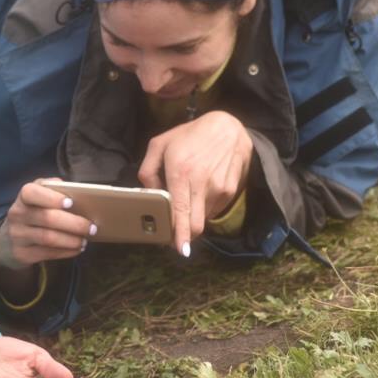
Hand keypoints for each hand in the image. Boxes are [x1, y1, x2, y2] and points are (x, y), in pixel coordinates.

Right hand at [0, 180, 93, 270]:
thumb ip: (53, 188)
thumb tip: (74, 189)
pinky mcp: (22, 253)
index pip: (31, 193)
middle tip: (91, 227)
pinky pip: (47, 253)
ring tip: (85, 240)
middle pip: (47, 218)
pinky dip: (66, 251)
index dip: (51, 197)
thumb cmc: (33, 212)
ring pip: (48, 238)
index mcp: (23, 197)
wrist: (9, 240)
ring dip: (71, 240)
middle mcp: (17, 214)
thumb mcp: (38, 196)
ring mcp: (18, 235)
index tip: (71, 202)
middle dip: (73, 223)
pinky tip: (77, 248)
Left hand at [138, 110, 252, 254]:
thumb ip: (147, 171)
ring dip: (193, 217)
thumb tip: (150, 195)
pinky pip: (213, 210)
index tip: (180, 250)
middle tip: (174, 234)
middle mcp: (202, 182)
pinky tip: (201, 190)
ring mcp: (219, 188)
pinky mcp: (230, 190)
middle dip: (184, 235)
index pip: (181, 211)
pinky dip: (204, 207)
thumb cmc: (190, 135)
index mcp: (180, 171)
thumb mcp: (160, 144)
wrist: (229, 127)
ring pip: (203, 219)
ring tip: (189, 196)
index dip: (180, 235)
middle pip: (195, 225)